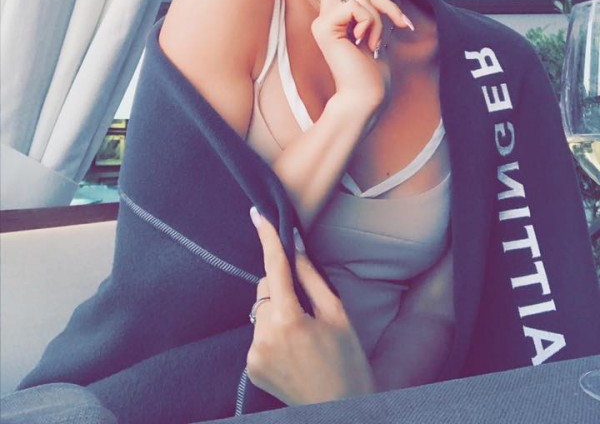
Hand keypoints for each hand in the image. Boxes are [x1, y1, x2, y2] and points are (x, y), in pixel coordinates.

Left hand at [246, 209, 373, 404]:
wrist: (341, 410)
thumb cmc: (348, 362)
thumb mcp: (338, 315)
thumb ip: (312, 278)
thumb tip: (296, 247)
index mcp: (290, 320)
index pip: (274, 268)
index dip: (267, 238)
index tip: (257, 214)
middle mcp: (265, 337)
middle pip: (265, 288)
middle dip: (282, 287)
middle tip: (308, 307)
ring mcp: (254, 355)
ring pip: (261, 310)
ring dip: (277, 311)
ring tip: (303, 335)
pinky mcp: (251, 369)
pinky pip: (258, 334)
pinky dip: (272, 333)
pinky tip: (293, 350)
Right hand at [311, 0, 411, 117]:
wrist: (366, 96)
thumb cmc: (373, 72)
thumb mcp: (376, 33)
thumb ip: (369, 11)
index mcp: (334, 19)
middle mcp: (324, 18)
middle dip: (382, 0)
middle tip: (400, 23)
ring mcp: (322, 22)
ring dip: (380, 18)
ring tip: (377, 43)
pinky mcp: (324, 27)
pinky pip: (356, 6)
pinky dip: (371, 23)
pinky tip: (367, 43)